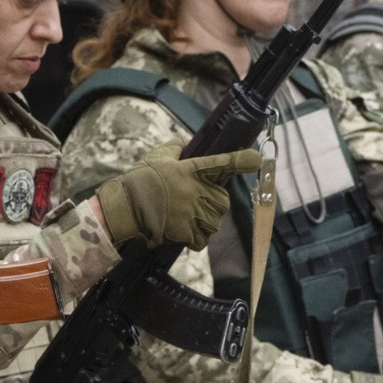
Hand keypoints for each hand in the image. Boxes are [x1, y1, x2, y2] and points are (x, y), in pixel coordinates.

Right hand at [95, 144, 261, 249]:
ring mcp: (196, 214)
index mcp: (195, 170)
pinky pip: (203, 239)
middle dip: (212, 202)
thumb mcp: (159, 156)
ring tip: (184, 217)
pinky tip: (182, 231)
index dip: (244, 161)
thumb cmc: (141, 180)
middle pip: (223, 200)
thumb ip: (176, 148)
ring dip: (204, 221)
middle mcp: (200, 192)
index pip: (226, 163)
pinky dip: (195, 238)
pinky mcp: (189, 233)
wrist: (126, 207)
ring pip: (214, 221)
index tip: (256, 159)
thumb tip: (183, 144)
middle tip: (193, 201)